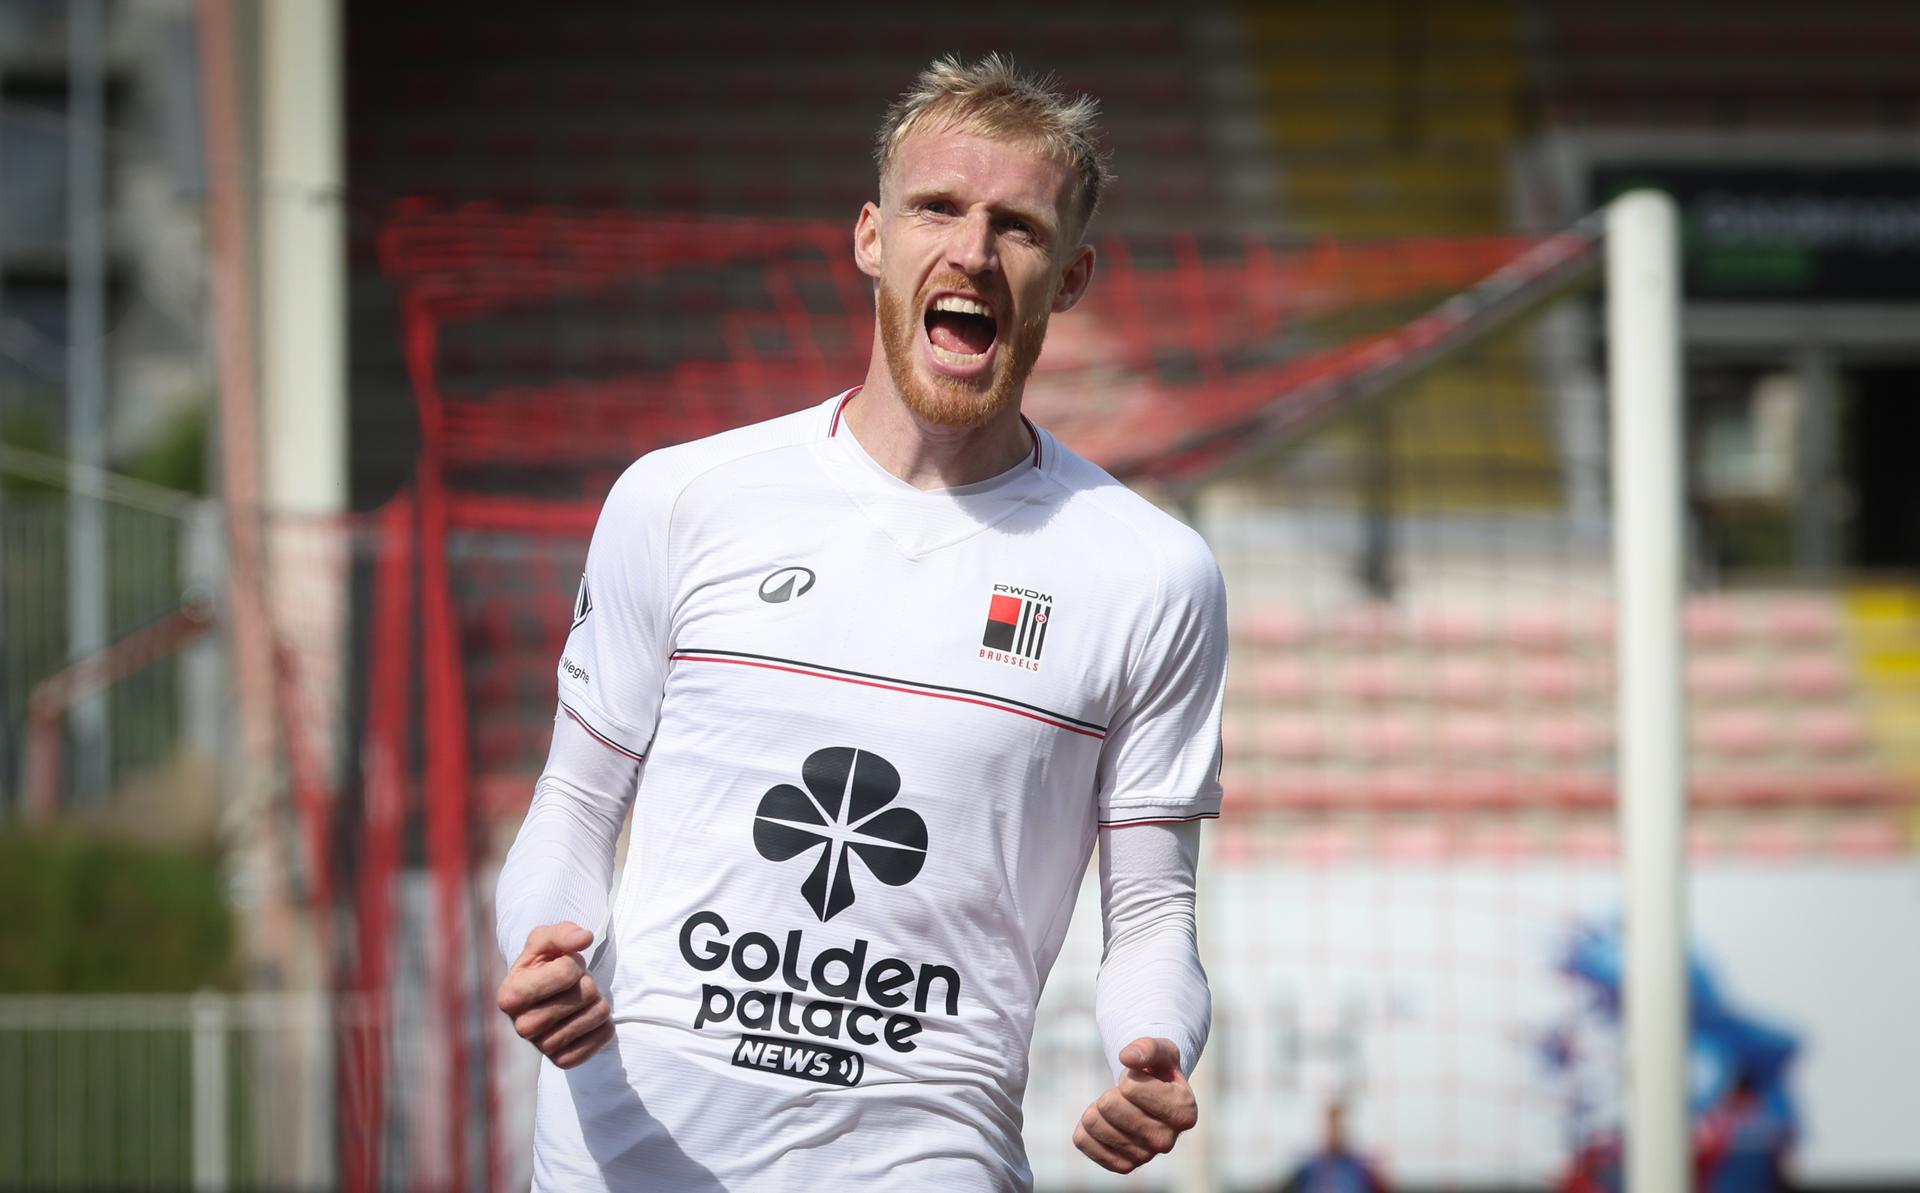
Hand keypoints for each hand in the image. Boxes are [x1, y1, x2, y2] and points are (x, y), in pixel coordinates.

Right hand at [496, 921, 613, 1068]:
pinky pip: (603, 1037)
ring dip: (597, 1000)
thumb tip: (583, 938)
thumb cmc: (544, 964)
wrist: (546, 996)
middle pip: (584, 994)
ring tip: (579, 1000)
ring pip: (598, 1013)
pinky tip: (586, 1018)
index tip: (563, 966)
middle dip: (587, 982)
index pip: (566, 972)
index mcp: (510, 995)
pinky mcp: (563, 1061)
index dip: (574, 962)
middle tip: (573, 985)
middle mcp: (522, 1026)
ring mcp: (542, 1047)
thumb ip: (562, 933)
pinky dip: (603, 1024)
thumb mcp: (546, 941)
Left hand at [1072, 1037, 1198, 1173]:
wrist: (1154, 1099)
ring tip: (1116, 1108)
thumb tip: (1126, 1057)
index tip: (1141, 1080)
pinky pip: (1083, 1141)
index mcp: (1184, 1112)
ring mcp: (1144, 1157)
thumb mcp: (1161, 1052)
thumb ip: (1147, 1048)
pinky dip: (1086, 1126)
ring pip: (1093, 1123)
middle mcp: (1166, 1141)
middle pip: (1109, 1106)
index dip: (1128, 1075)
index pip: (1129, 1087)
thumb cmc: (1159, 1072)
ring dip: (1097, 1107)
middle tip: (1125, 1095)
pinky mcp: (1122, 1166)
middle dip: (1111, 1092)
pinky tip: (1103, 1123)